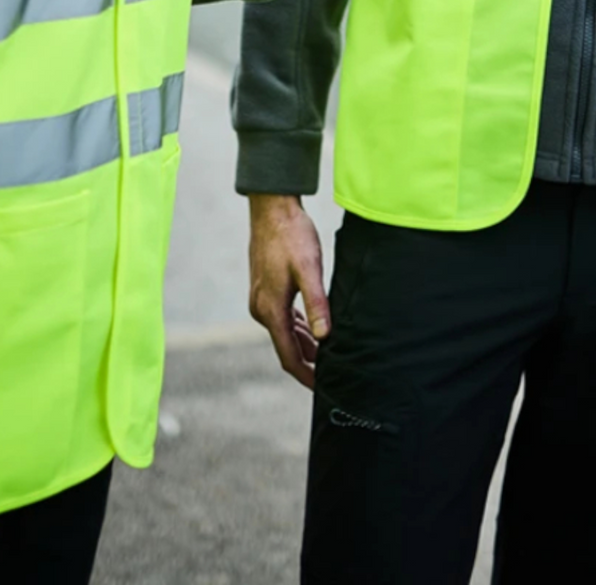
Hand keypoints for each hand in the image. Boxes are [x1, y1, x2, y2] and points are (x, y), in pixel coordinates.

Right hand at [247, 194, 329, 389]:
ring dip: (305, 343)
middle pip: (286, 346)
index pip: (289, 356)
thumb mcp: (309, 269)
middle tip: (335, 371)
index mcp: (271, 310)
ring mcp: (261, 298)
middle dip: (309, 361)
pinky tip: (313, 328)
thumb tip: (324, 337)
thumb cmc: (292, 235)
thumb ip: (317, 304)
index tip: (323, 388)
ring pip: (285, 332)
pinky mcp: (265, 289)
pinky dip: (298, 327)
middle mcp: (261, 309)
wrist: (272, 208)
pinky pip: (282, 317)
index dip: (306, 375)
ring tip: (329, 354)